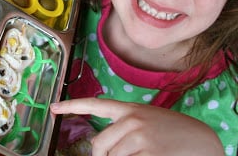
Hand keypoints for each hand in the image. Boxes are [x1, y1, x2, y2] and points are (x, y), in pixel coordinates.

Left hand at [50, 98, 223, 155]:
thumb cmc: (172, 130)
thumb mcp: (146, 119)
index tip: (53, 108)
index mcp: (128, 108)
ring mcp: (139, 136)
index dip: (71, 106)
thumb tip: (99, 147)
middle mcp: (131, 119)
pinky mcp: (148, 153)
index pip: (94, 104)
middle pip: (98, 145)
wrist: (201, 139)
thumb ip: (123, 127)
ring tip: (141, 153)